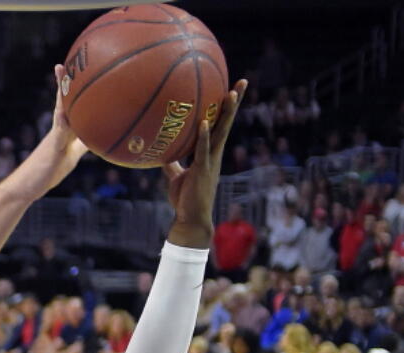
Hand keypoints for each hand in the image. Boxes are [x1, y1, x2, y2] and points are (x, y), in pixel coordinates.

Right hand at [27, 65, 89, 194]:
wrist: (26, 186)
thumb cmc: (47, 173)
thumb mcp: (70, 156)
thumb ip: (82, 145)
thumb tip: (96, 137)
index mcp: (64, 131)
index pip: (72, 105)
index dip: (75, 89)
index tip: (78, 71)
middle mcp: (58, 129)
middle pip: (64, 101)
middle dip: (65, 82)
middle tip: (67, 63)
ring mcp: (54, 137)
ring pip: (60, 111)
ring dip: (62, 93)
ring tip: (63, 74)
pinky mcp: (52, 148)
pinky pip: (59, 132)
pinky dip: (63, 120)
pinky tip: (65, 109)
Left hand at [164, 79, 247, 247]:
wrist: (190, 219)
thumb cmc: (184, 199)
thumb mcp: (175, 176)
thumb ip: (172, 163)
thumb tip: (162, 153)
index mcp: (210, 153)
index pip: (220, 125)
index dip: (225, 108)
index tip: (231, 88)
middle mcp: (215, 154)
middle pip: (226, 123)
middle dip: (234, 103)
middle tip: (242, 82)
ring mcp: (210, 161)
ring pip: (221, 132)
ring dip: (226, 114)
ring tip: (231, 93)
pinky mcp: (202, 170)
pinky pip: (203, 150)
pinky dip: (204, 136)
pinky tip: (205, 122)